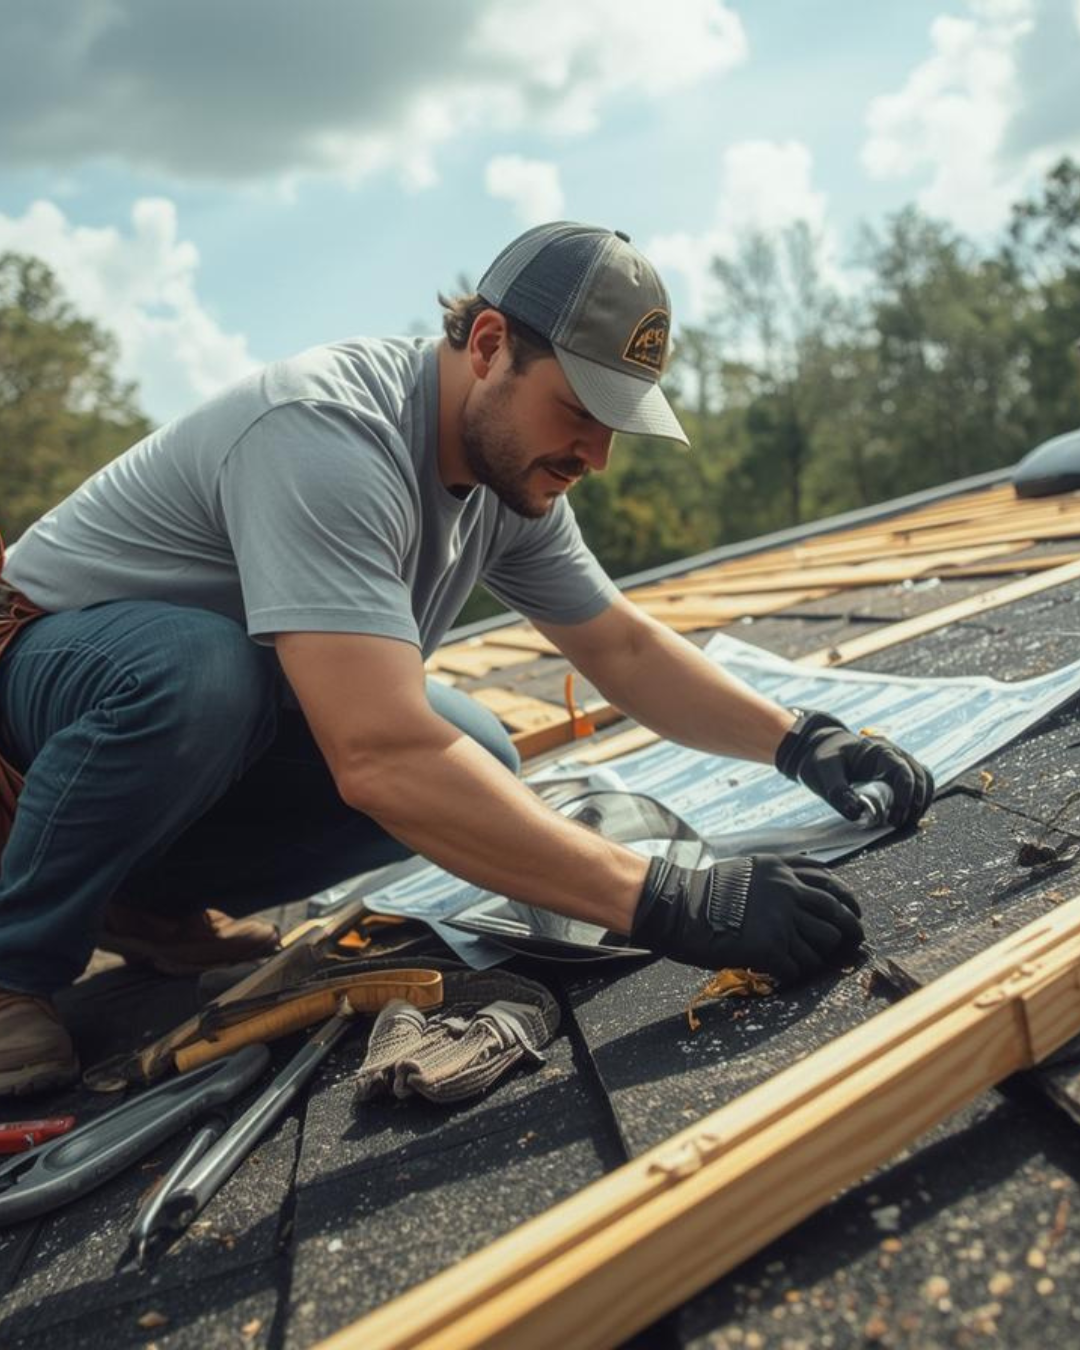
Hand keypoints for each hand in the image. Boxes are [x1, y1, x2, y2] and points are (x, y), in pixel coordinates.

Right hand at [630, 853, 863, 983]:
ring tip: (807, 961)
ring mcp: (781, 920)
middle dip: (850, 929)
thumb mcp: (746, 870)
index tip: (853, 910)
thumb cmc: (704, 891)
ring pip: (821, 943)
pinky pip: (797, 967)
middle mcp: (787, 891)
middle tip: (855, 940)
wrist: (678, 907)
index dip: (847, 898)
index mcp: (781, 869)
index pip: (829, 882)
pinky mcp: (771, 948)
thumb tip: (799, 892)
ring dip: (818, 955)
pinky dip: (793, 974)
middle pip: (835, 913)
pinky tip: (783, 974)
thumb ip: (775, 877)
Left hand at [775, 709, 933, 828]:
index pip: (903, 772)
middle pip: (920, 777)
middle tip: (899, 826)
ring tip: (905, 824)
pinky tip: (905, 817)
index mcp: (878, 751)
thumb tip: (857, 813)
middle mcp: (894, 754)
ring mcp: (898, 763)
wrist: (818, 748)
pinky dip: (916, 801)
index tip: (895, 819)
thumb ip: (839, 792)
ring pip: (924, 780)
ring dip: (920, 803)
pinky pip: (916, 785)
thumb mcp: (824, 772)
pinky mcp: (895, 774)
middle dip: (915, 803)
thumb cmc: (821, 757)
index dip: (904, 797)